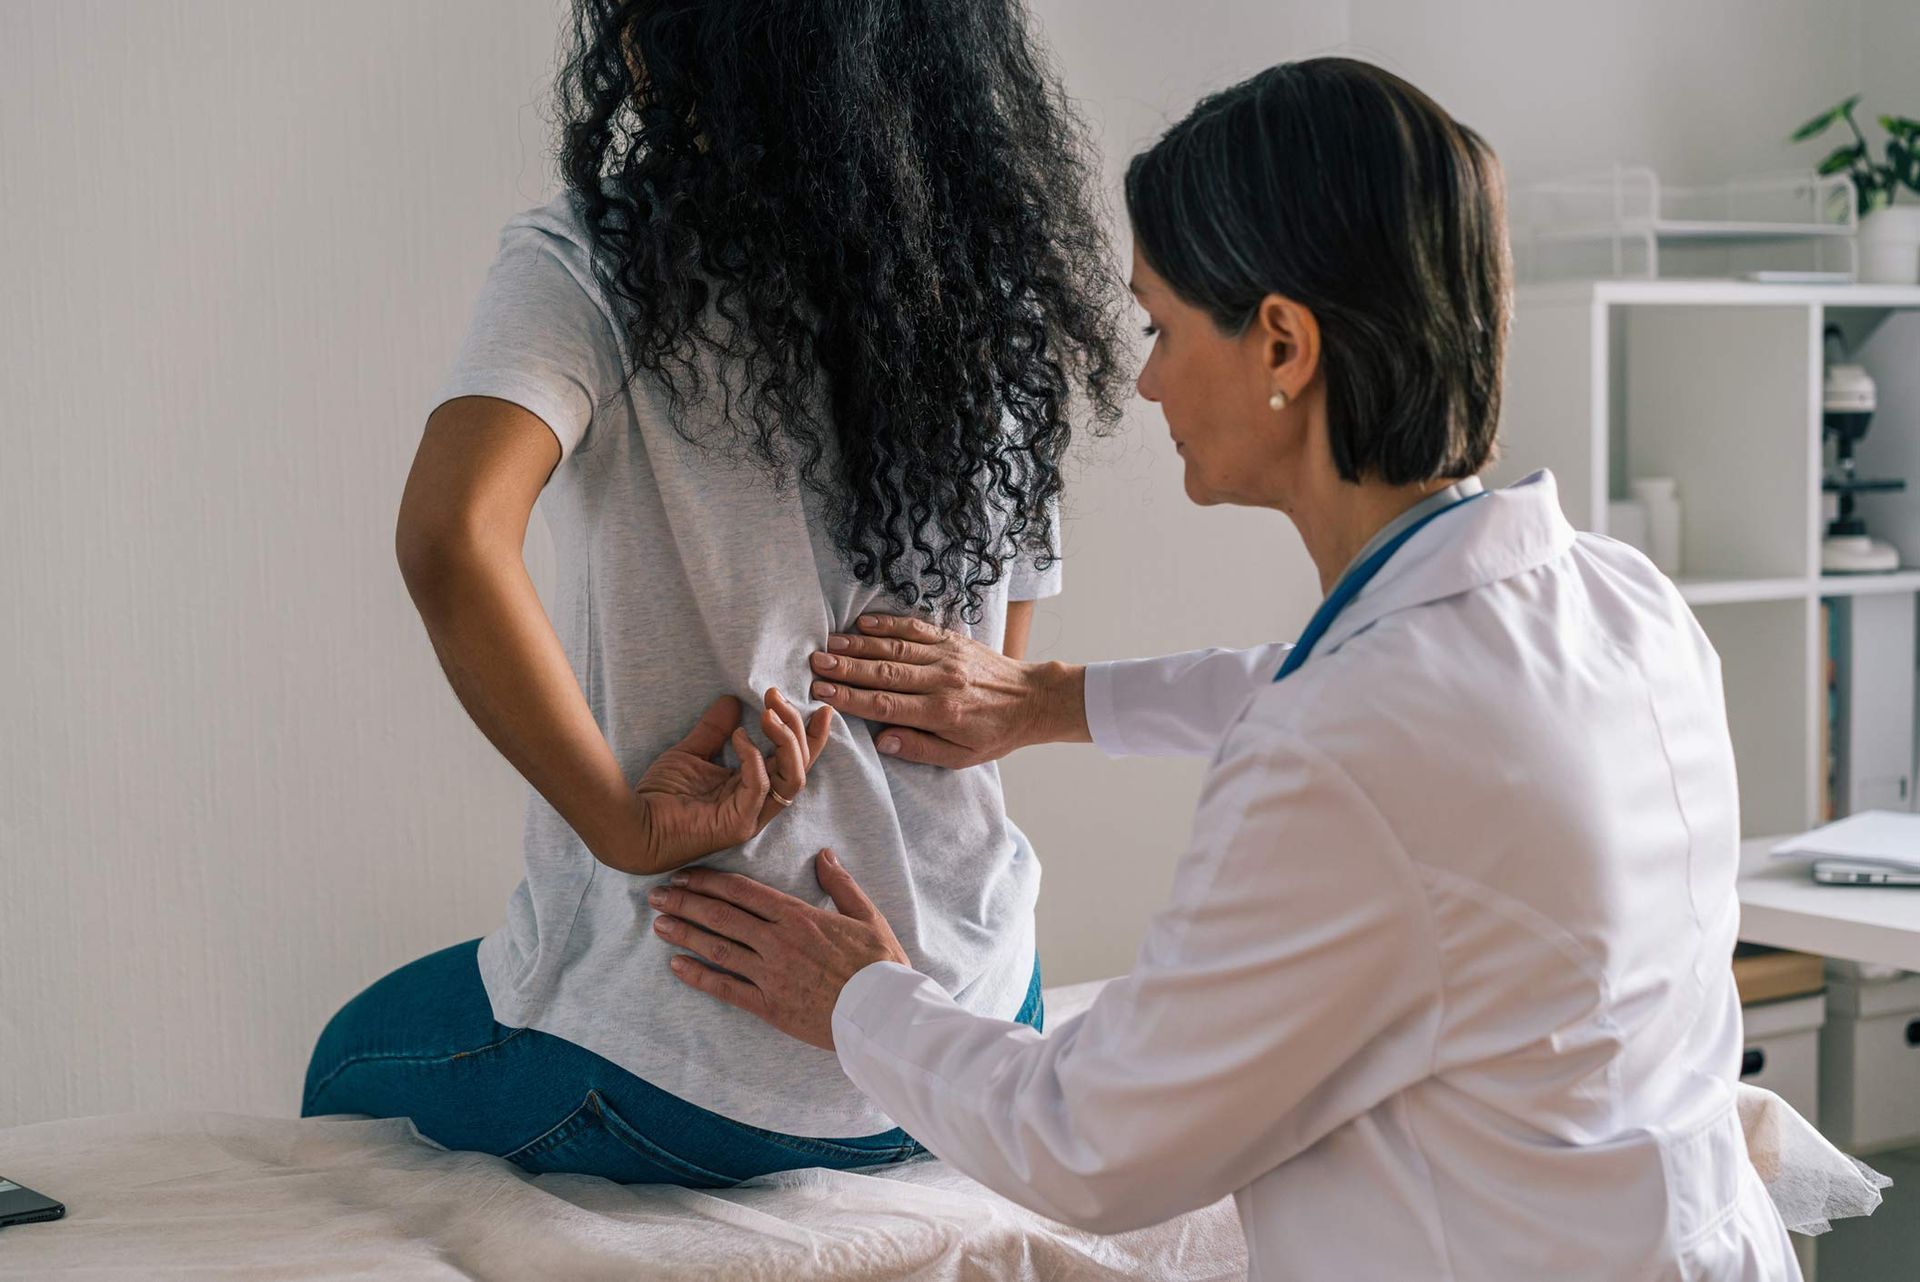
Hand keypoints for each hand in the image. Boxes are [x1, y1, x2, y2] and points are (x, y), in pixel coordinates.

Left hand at [620, 688, 831, 875]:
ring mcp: (751, 817)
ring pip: (793, 778)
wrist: (631, 825)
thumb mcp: (692, 753)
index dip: (810, 736)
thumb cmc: (659, 796)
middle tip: (777, 697)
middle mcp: (758, 804)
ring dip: (787, 741)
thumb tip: (732, 700)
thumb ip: (714, 730)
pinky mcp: (738, 824)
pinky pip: (761, 786)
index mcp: (753, 789)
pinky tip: (738, 736)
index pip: (793, 762)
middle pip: (800, 767)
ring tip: (769, 712)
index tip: (818, 707)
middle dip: (798, 729)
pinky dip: (754, 756)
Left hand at [648, 848, 910, 1050]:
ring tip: (658, 924)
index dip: (708, 880)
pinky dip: (698, 976)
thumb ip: (841, 884)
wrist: (884, 1014)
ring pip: (717, 948)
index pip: (742, 891)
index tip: (685, 874)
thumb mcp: (867, 915)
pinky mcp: (769, 1006)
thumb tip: (824, 855)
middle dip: (685, 902)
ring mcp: (770, 974)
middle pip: (721, 916)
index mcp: (798, 916)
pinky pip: (726, 988)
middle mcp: (777, 941)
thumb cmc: (880, 964)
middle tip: (657, 894)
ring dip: (684, 934)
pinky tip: (677, 966)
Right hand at [807, 614, 1087, 767]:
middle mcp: (941, 680)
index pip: (886, 704)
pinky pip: (915, 628)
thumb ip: (919, 748)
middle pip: (884, 672)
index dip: (851, 698)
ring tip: (829, 645)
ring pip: (895, 647)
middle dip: (846, 668)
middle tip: (815, 664)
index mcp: (941, 712)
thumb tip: (881, 739)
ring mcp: (946, 656)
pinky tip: (863, 624)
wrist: (1033, 699)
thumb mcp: (960, 757)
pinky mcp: (952, 640)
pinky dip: (887, 624)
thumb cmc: (995, 733)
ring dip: (859, 645)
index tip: (823, 693)